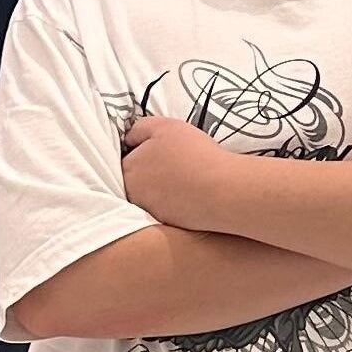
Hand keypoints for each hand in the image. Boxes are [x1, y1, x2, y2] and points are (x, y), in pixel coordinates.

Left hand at [121, 117, 252, 230]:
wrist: (223, 190)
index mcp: (128, 168)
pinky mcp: (166, 225)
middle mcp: (132, 193)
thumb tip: (129, 139)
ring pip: (150, 196)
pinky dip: (175, 203)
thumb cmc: (195, 155)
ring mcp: (149, 211)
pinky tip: (192, 195)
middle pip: (136, 180)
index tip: (163, 151)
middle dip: (150, 173)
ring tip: (185, 180)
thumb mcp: (165, 126)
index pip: (127, 159)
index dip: (144, 152)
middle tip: (175, 165)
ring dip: (162, 189)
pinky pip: (166, 210)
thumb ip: (140, 128)